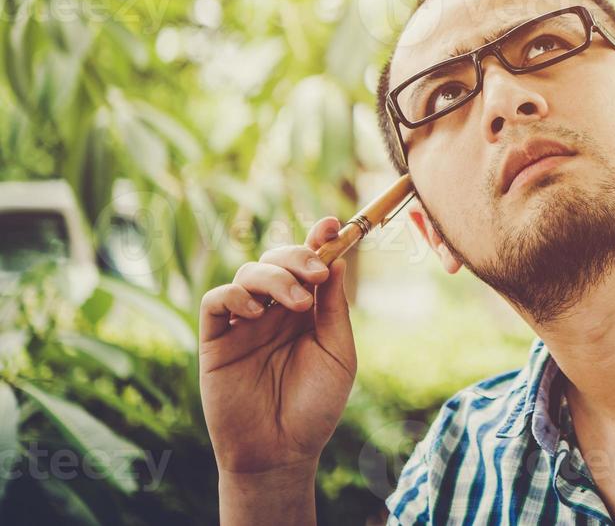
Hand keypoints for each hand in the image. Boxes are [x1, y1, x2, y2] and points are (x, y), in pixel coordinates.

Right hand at [199, 216, 356, 475]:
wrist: (282, 450)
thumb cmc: (315, 405)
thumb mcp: (337, 352)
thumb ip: (333, 308)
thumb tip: (337, 260)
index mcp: (307, 309)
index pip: (310, 262)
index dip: (319, 237)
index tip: (333, 224)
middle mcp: (275, 310)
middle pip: (278, 259)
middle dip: (298, 255)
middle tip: (316, 273)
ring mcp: (244, 323)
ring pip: (249, 273)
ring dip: (274, 278)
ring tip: (294, 305)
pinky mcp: (216, 341)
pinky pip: (216, 301)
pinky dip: (235, 295)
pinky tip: (255, 312)